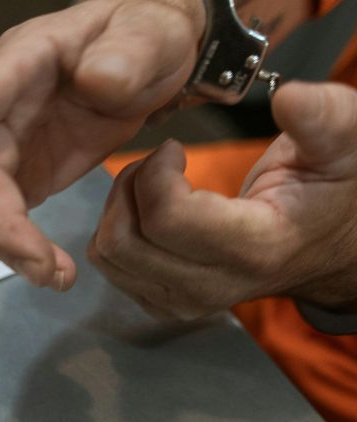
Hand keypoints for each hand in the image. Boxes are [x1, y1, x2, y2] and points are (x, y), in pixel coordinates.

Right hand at [0, 0, 204, 289]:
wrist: (159, 56)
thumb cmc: (148, 29)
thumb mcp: (152, 29)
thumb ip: (129, 52)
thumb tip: (98, 81)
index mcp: (22, 63)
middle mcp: (0, 109)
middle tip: (39, 268)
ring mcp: (8, 145)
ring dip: (8, 246)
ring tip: (55, 277)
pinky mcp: (24, 176)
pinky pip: (5, 218)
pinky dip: (23, 249)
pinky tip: (55, 270)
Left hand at [89, 81, 356, 318]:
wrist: (329, 244)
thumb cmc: (333, 187)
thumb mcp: (344, 143)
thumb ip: (322, 116)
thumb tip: (289, 97)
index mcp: (254, 249)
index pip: (165, 219)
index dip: (155, 173)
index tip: (174, 149)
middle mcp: (212, 287)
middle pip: (124, 241)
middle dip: (128, 188)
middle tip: (158, 161)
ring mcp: (184, 302)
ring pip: (109, 257)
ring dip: (118, 208)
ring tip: (153, 182)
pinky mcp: (163, 303)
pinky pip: (112, 267)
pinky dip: (117, 229)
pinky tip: (150, 208)